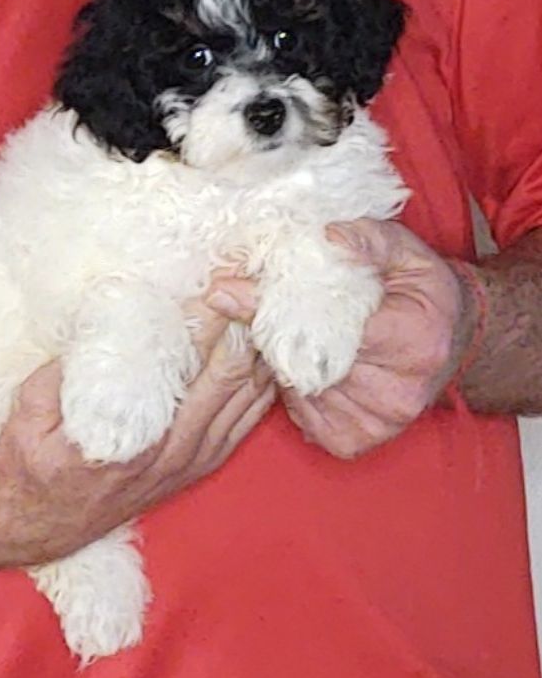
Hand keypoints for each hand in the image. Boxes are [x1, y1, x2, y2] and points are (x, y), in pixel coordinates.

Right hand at [0, 304, 275, 567]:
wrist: (38, 530)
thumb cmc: (28, 468)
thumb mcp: (28, 414)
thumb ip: (64, 369)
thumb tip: (99, 317)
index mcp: (137, 435)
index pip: (191, 361)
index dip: (208, 314)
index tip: (215, 276)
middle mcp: (176, 449)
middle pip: (234, 372)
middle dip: (243, 320)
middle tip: (245, 278)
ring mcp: (193, 460)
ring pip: (250, 394)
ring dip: (258, 347)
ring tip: (259, 302)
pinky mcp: (199, 466)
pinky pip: (248, 419)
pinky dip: (262, 382)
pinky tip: (263, 351)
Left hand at [207, 219, 477, 460]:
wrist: (449, 343)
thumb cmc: (421, 293)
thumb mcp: (406, 252)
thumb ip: (368, 239)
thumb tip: (327, 236)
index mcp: (413, 339)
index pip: (330, 328)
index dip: (277, 309)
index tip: (229, 292)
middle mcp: (399, 391)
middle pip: (307, 362)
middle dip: (273, 334)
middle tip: (243, 306)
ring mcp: (377, 422)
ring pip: (299, 389)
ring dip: (282, 364)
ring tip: (292, 339)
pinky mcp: (355, 441)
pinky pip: (302, 415)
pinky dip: (294, 392)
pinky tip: (308, 370)